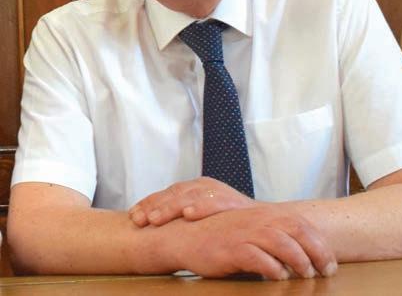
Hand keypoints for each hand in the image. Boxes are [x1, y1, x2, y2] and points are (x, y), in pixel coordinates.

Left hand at [129, 177, 254, 226]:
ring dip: (171, 207)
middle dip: (154, 206)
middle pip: (173, 193)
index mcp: (193, 188)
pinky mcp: (231, 201)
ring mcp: (217, 192)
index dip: (148, 202)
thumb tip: (149, 224)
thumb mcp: (200, 213)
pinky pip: (214, 203)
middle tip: (137, 219)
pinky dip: (201, 207)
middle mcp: (203, 187)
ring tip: (155, 219)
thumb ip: (181, 213)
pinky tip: (189, 214)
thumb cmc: (225, 220)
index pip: (166, 193)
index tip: (132, 215)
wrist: (261, 221)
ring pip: (189, 196)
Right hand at [167, 205, 337, 279]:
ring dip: (298, 260)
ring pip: (280, 242)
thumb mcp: (250, 230)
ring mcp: (245, 233)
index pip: (300, 224)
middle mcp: (258, 220)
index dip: (319, 242)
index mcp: (265, 215)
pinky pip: (256, 257)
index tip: (330, 261)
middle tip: (327, 270)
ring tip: (307, 275)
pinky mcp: (232, 248)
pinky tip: (279, 277)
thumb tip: (299, 254)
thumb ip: (272, 237)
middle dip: (317, 251)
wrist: (189, 235)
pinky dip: (271, 267)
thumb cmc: (222, 236)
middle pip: (296, 230)